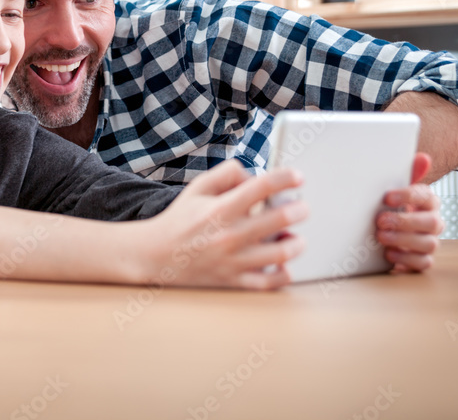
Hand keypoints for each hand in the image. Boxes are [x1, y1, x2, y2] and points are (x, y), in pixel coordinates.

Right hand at [137, 160, 307, 289]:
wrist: (155, 255)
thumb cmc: (180, 219)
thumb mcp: (198, 188)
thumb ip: (227, 174)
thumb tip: (255, 176)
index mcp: (221, 208)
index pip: (262, 186)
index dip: (286, 178)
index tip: (298, 177)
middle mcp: (229, 234)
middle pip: (279, 219)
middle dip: (299, 209)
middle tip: (301, 207)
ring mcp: (233, 260)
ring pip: (280, 254)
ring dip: (296, 243)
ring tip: (296, 238)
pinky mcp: (233, 281)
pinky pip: (268, 283)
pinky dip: (283, 274)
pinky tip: (285, 264)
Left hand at [376, 153, 443, 272]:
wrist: (386, 231)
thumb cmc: (391, 207)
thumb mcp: (393, 189)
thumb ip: (407, 174)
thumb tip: (423, 158)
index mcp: (428, 202)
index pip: (426, 196)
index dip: (408, 196)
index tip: (387, 197)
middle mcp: (433, 222)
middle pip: (431, 222)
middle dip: (405, 221)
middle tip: (380, 220)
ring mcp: (429, 242)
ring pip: (429, 244)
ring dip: (404, 240)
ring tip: (381, 237)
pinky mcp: (422, 260)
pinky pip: (423, 263)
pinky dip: (406, 259)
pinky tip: (389, 254)